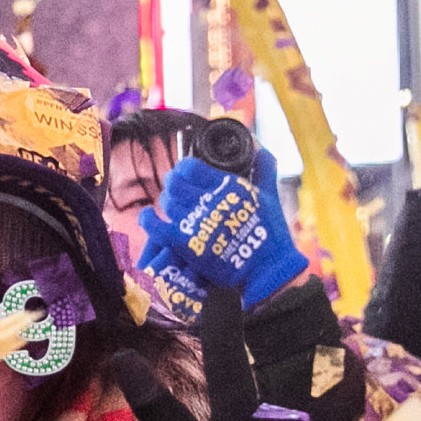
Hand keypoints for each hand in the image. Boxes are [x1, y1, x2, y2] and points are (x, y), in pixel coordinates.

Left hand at [136, 152, 308, 310]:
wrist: (267, 270)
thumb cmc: (271, 234)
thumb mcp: (270, 196)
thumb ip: (264, 170)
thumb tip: (260, 150)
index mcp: (227, 186)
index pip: (190, 166)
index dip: (184, 168)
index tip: (185, 173)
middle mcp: (209, 201)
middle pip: (174, 183)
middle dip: (173, 184)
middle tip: (176, 190)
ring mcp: (195, 222)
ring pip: (166, 202)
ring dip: (166, 202)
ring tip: (172, 206)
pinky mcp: (186, 244)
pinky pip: (156, 226)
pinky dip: (148, 219)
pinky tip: (148, 216)